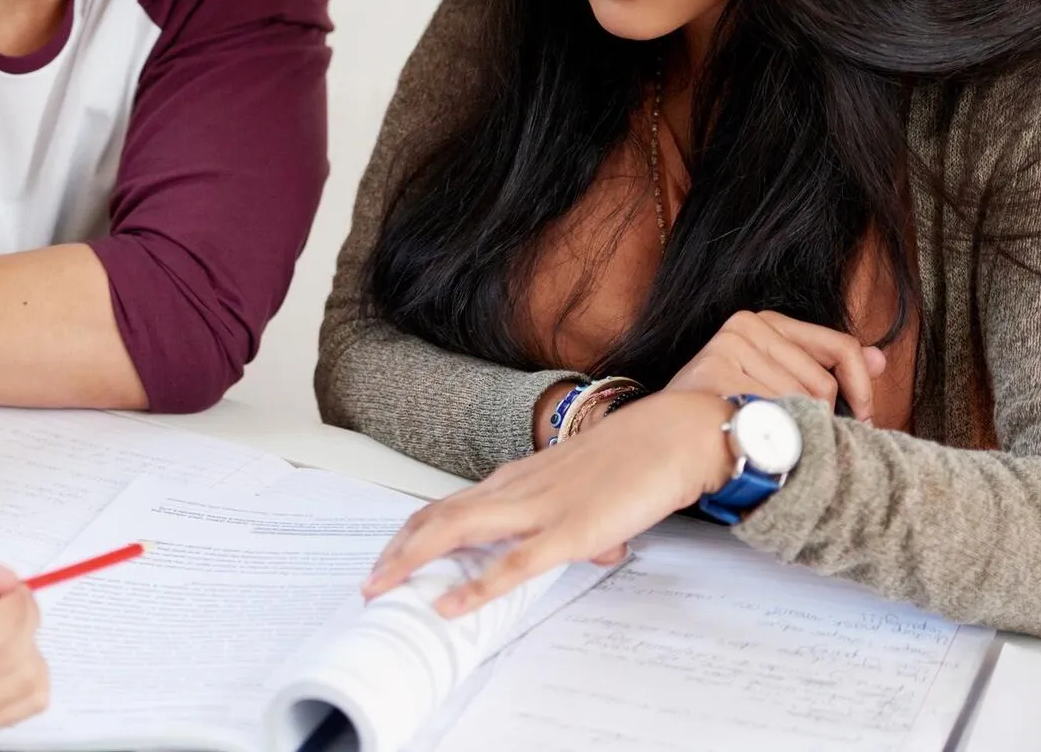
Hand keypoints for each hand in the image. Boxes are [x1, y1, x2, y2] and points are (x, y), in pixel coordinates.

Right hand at [0, 544, 48, 739]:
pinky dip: (30, 672)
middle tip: (12, 599)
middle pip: (2, 659)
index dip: (8, 608)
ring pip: (22, 682)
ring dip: (29, 644)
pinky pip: (25, 704)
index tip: (13, 587)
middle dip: (25, 618)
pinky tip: (4, 654)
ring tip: (2, 627)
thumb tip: (5, 581)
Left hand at [363, 391, 735, 617]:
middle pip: (437, 517)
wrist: (671, 435)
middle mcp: (514, 488)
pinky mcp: (567, 532)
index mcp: (516, 478)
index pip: (448, 506)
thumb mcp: (584, 491)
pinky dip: (474, 586)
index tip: (388, 560)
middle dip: (397, 551)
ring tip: (384, 589)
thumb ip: (572, 517)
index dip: (413, 534)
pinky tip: (450, 604)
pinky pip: (511, 565)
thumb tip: (584, 550)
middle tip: (370, 582)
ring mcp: (537, 508)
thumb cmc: (631, 459)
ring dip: (413, 562)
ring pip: (457, 532)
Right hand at [666, 310, 885, 420]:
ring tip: (764, 436)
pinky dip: (772, 435)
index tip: (861, 417)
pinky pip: (776, 413)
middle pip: (823, 384)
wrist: (673, 437)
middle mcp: (749, 323)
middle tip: (795, 436)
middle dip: (819, 420)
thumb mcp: (783, 380)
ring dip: (792, 430)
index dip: (860, 388)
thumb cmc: (728, 412)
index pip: (841, 347)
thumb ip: (830, 367)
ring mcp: (732, 343)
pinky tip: (752, 437)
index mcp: (767, 321)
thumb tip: (881, 357)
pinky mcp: (720, 366)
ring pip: (802, 403)